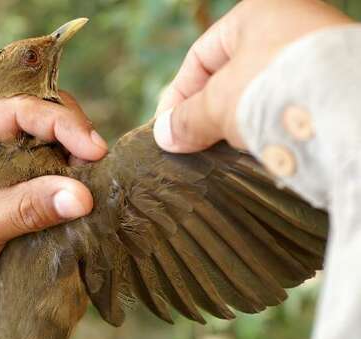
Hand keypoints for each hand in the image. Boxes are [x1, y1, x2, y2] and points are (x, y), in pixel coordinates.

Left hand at [0, 92, 107, 338]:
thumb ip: (30, 208)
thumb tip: (85, 197)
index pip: (16, 110)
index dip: (62, 126)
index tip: (97, 152)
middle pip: (31, 108)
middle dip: (68, 133)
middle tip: (95, 164)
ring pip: (37, 127)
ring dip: (66, 148)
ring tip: (87, 173)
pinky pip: (33, 148)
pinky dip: (57, 161)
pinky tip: (72, 178)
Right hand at [154, 0, 351, 152]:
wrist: (351, 110)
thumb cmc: (277, 87)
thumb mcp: (219, 102)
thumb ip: (188, 117)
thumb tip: (165, 136)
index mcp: (259, 12)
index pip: (201, 55)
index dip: (178, 93)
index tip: (167, 128)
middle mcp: (292, 28)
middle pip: (232, 77)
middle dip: (208, 113)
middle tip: (194, 145)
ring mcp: (317, 59)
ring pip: (260, 96)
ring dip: (238, 125)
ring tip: (224, 155)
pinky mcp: (333, 90)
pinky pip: (288, 110)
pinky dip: (268, 130)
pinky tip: (258, 152)